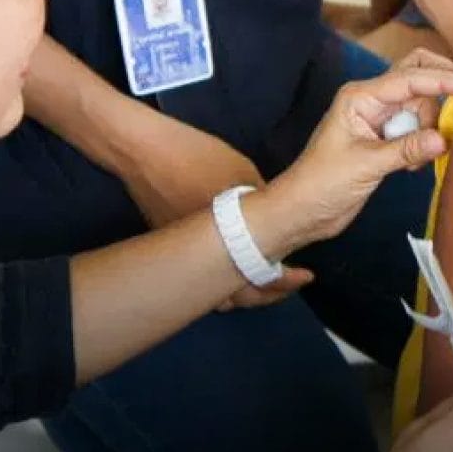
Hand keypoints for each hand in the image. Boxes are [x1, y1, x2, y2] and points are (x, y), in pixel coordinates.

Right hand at [113, 118, 314, 308]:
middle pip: (237, 298)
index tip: (306, 276)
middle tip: (287, 283)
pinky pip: (197, 274)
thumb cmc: (198, 159)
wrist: (147, 153)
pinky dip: (217, 275)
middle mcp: (202, 260)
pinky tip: (232, 259)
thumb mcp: (244, 175)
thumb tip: (277, 221)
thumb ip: (262, 204)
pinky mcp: (166, 248)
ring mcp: (181, 258)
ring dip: (238, 290)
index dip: (287, 281)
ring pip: (214, 292)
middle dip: (265, 295)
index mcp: (227, 243)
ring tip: (262, 279)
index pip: (263, 278)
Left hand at [263, 60, 452, 249]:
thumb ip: (405, 149)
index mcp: (360, 97)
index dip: (443, 79)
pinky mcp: (385, 140)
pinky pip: (415, 129)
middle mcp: (371, 101)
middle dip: (440, 87)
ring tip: (418, 160)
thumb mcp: (365, 165)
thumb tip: (443, 139)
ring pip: (419, 106)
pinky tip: (414, 166)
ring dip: (429, 127)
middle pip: (416, 78)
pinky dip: (423, 142)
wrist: (302, 210)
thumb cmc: (322, 184)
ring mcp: (379, 120)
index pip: (409, 78)